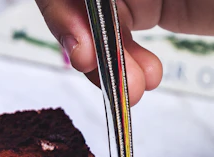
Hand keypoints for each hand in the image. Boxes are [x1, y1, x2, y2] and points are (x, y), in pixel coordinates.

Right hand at [35, 0, 213, 104]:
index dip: (65, 9)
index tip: (82, 45)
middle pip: (74, 0)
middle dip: (80, 37)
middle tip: (100, 72)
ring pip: (91, 24)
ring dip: (103, 63)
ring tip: (133, 91)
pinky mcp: (148, 7)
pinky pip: (114, 41)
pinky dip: (120, 68)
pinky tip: (142, 82)